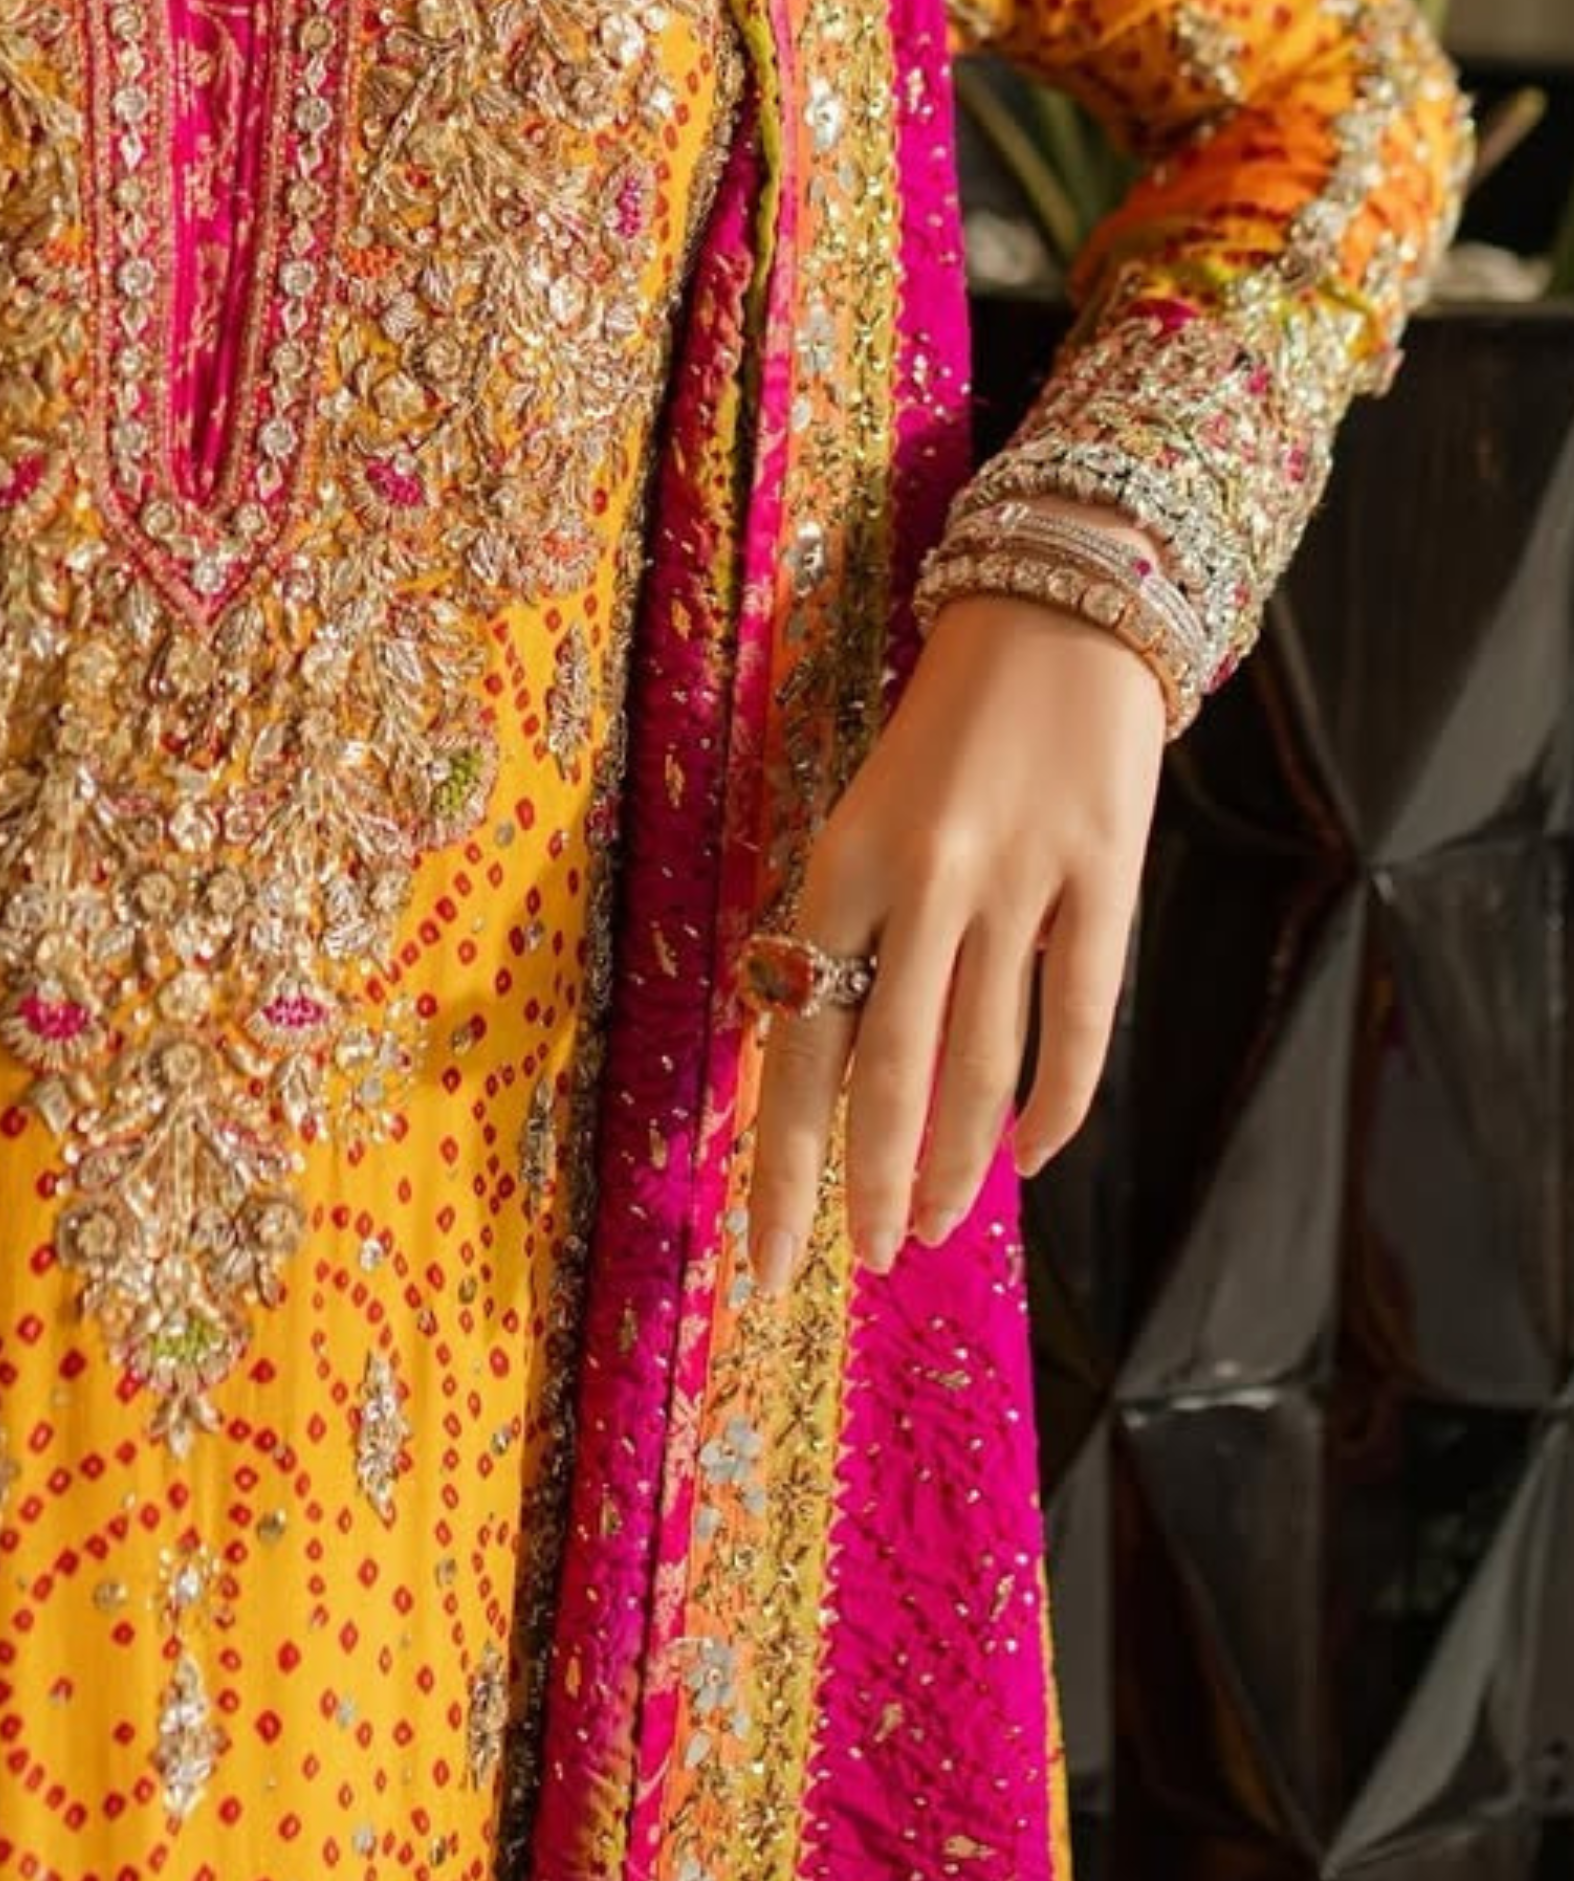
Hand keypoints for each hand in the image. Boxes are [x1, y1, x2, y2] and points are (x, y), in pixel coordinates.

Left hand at [743, 593, 1165, 1293]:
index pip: (799, 1050)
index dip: (787, 1170)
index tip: (774, 1264)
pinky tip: (1029, 1156)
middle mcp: (923, 879)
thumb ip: (846, 935)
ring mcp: (1019, 881)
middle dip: (875, 1190)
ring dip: (958, 1165)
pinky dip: (1055, 1108)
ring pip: (983, 1067)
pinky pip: (1078, 1023)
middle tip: (871, 1264)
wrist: (1054, 616)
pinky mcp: (1105, 880)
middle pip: (890, 1077)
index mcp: (841, 865)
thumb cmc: (945, 732)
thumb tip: (826, 1072)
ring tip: (937, 1225)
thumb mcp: (863, 821)